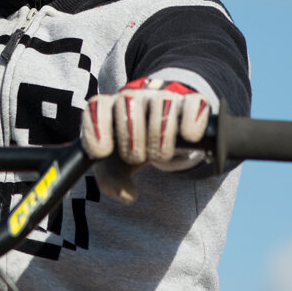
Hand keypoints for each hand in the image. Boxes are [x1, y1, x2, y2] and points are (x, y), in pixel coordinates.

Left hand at [80, 79, 211, 202]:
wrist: (161, 133)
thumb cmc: (131, 147)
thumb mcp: (116, 166)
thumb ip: (112, 180)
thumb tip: (126, 195)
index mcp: (109, 107)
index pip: (97, 105)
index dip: (97, 127)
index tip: (102, 152)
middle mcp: (134, 94)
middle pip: (128, 102)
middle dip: (132, 138)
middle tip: (137, 157)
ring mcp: (162, 94)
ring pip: (162, 102)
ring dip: (160, 136)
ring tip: (159, 155)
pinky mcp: (190, 100)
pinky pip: (194, 103)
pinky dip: (191, 122)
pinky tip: (188, 137)